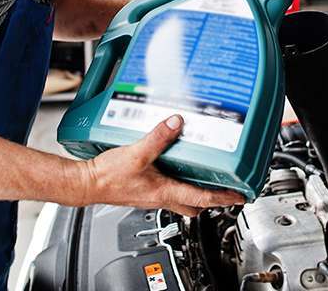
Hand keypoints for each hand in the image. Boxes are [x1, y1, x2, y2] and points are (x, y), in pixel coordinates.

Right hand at [77, 115, 244, 216]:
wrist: (87, 183)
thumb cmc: (108, 177)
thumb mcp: (137, 153)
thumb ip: (158, 137)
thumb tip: (176, 123)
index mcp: (164, 191)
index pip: (203, 198)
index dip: (224, 197)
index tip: (240, 195)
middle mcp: (160, 197)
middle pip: (195, 205)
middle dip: (212, 200)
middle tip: (226, 189)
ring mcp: (151, 196)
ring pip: (181, 200)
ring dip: (194, 192)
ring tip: (203, 176)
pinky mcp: (142, 190)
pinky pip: (166, 191)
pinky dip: (175, 183)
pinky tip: (170, 167)